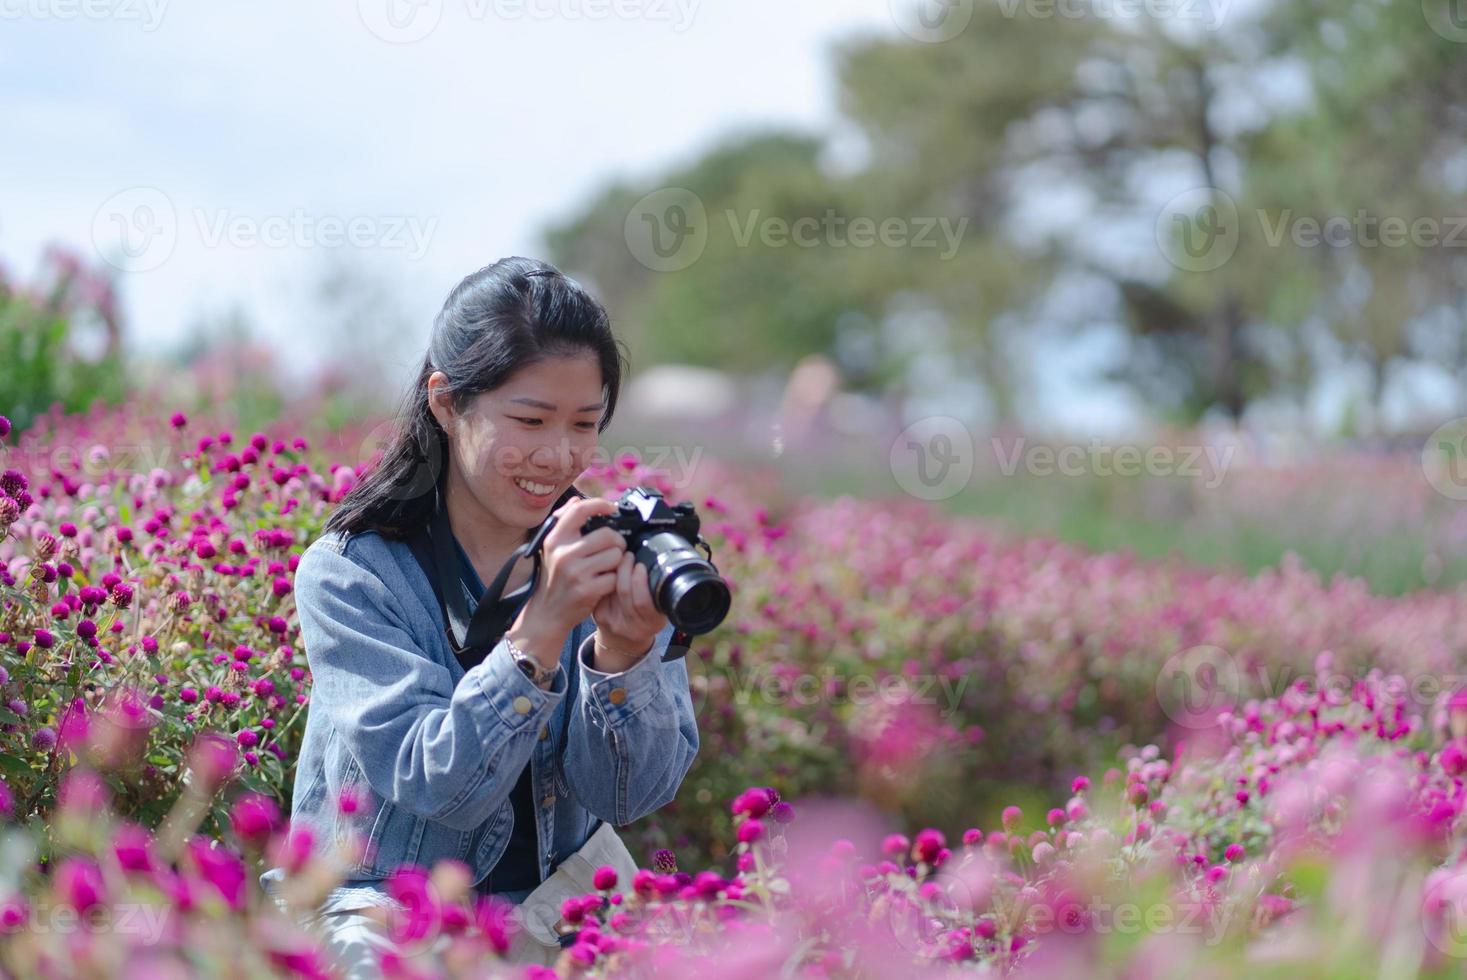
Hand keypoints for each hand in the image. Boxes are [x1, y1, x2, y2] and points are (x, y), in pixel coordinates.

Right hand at [507, 496, 624, 668]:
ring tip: (606, 568)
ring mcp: (575, 572)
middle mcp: (564, 553)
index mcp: (555, 539)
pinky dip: (614, 581)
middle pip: (608, 535)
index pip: (580, 510)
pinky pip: (615, 577)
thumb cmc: (554, 577)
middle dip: (617, 542)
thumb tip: (576, 500)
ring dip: (617, 562)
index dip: (600, 504)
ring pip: (615, 555)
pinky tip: (603, 583)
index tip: (612, 507)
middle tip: (614, 549)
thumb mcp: (553, 549)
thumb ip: (564, 523)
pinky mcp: (586, 590)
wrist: (547, 612)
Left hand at [591, 550, 667, 670]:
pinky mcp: (600, 617)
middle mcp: (634, 627)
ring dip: (616, 571)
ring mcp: (615, 623)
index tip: (641, 564)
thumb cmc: (646, 616)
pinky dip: (607, 578)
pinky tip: (610, 570)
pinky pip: (603, 592)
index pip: (643, 602)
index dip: (640, 581)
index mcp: (653, 623)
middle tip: (628, 555)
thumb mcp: (659, 608)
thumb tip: (653, 562)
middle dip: (626, 569)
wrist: (625, 638)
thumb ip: (657, 592)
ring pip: (612, 590)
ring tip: (621, 559)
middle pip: (625, 592)